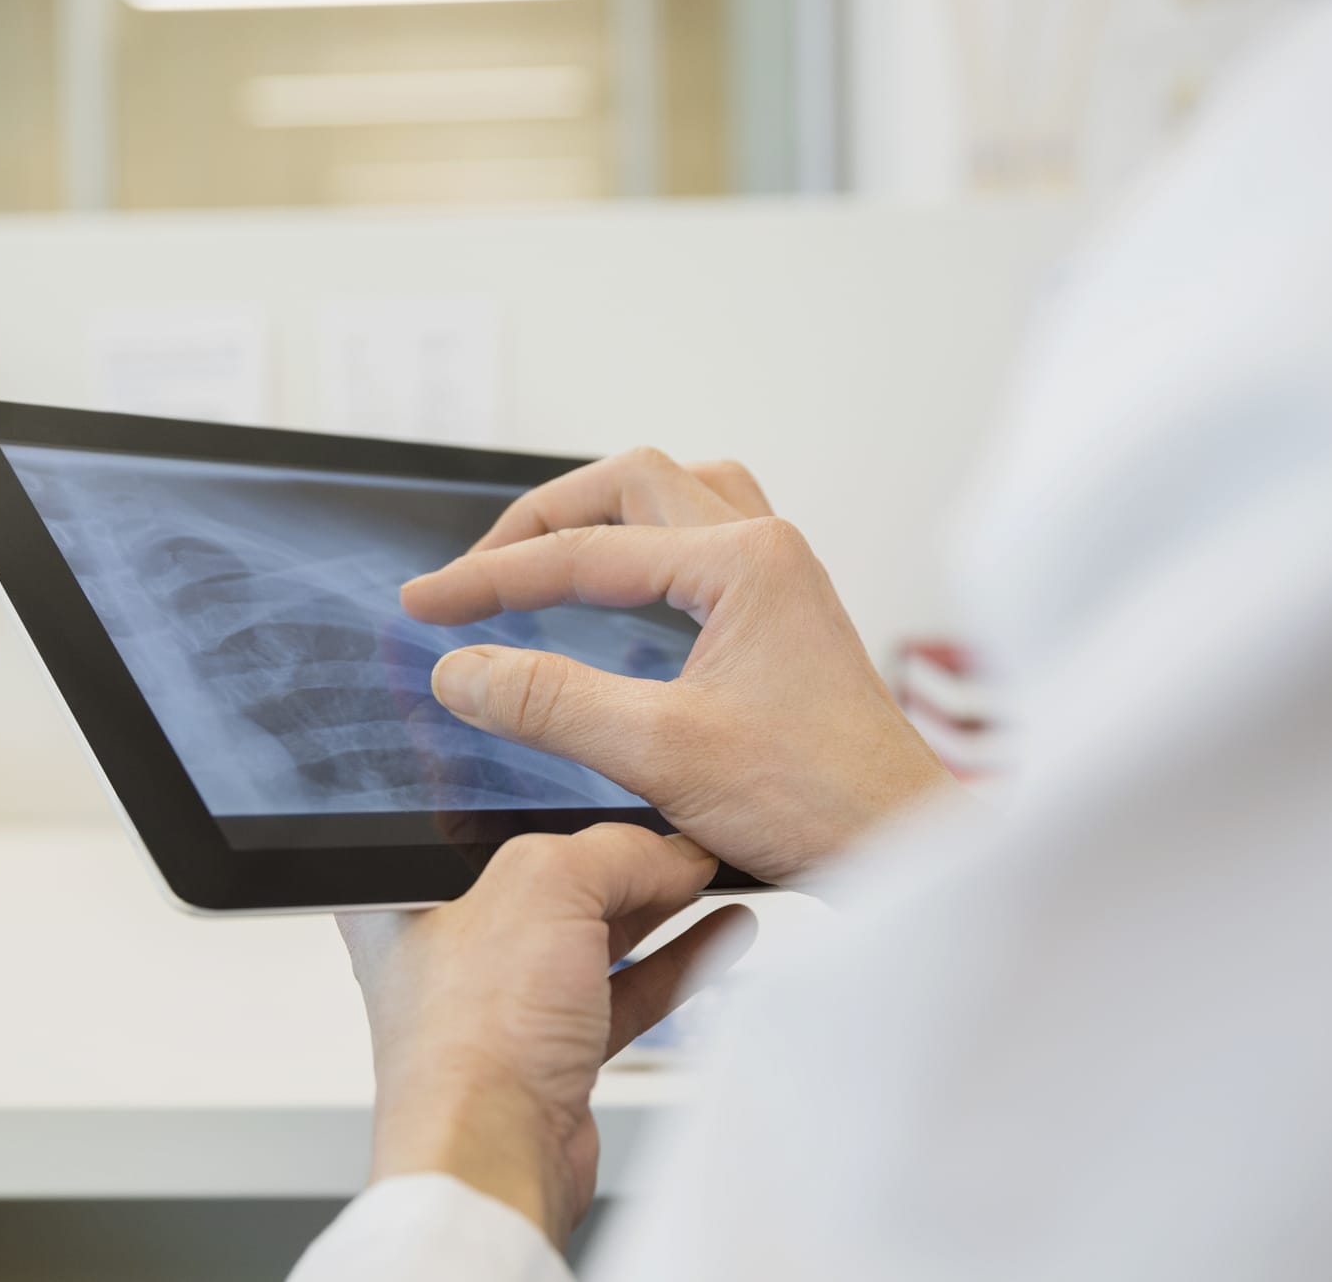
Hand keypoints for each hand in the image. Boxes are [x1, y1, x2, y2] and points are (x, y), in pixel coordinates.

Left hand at [341, 825, 755, 1244]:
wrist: (494, 1158)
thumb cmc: (474, 1039)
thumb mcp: (545, 889)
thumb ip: (614, 852)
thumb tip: (669, 853)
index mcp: (407, 895)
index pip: (489, 823)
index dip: (558, 804)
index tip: (625, 795)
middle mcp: (447, 946)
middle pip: (551, 878)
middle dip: (623, 857)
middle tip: (684, 833)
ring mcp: (502, 1002)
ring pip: (593, 934)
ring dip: (658, 906)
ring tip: (714, 872)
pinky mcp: (551, 1050)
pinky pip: (623, 989)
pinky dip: (672, 961)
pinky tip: (719, 930)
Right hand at [403, 448, 953, 883]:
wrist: (906, 846)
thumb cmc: (818, 803)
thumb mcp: (661, 753)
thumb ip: (551, 703)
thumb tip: (460, 670)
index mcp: (743, 563)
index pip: (583, 552)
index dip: (490, 578)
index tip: (425, 603)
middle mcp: (766, 551)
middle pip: (631, 485)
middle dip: (541, 520)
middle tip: (476, 572)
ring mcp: (780, 580)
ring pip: (674, 499)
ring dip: (601, 517)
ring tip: (539, 556)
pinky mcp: (783, 617)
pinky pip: (700, 541)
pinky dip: (642, 549)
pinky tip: (616, 594)